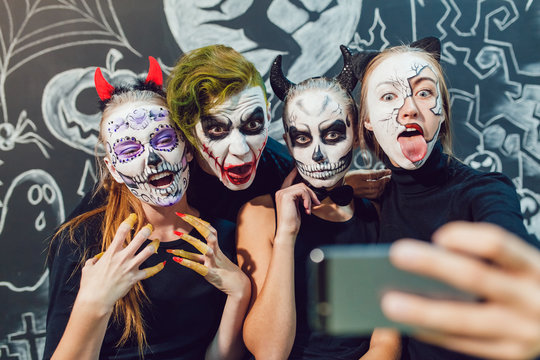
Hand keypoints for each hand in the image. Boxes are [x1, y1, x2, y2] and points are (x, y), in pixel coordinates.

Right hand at [77, 213, 163, 312]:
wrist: (96, 300)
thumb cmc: (90, 284)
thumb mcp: (88, 268)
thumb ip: (94, 261)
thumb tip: (96, 259)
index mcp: (111, 253)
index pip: (121, 232)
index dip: (129, 222)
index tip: (133, 217)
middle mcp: (122, 258)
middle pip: (139, 239)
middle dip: (146, 231)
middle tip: (150, 226)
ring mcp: (130, 267)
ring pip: (147, 253)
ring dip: (154, 246)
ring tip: (157, 241)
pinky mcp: (135, 278)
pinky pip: (149, 271)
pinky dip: (157, 268)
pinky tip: (162, 264)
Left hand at [169, 213, 249, 298]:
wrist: (239, 286)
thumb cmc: (225, 271)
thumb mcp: (214, 260)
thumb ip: (201, 254)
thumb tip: (185, 251)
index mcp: (216, 248)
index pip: (209, 229)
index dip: (199, 221)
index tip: (187, 214)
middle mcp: (215, 252)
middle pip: (208, 233)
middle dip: (195, 223)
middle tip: (182, 215)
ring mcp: (213, 262)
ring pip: (204, 248)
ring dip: (190, 240)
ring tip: (177, 234)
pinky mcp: (211, 274)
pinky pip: (199, 267)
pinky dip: (188, 262)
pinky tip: (176, 259)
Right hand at [275, 169, 319, 239]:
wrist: (288, 230)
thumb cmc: (292, 222)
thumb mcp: (297, 206)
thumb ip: (299, 198)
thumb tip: (308, 192)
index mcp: (282, 194)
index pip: (289, 180)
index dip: (294, 173)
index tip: (299, 168)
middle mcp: (280, 192)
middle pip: (300, 184)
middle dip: (311, 193)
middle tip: (317, 203)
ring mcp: (282, 193)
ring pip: (302, 187)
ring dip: (310, 198)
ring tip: (309, 208)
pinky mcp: (286, 195)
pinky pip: (302, 191)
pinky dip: (307, 199)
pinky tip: (306, 208)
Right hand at [344, 169, 390, 199]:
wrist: (341, 187)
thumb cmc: (350, 178)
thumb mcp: (357, 172)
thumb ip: (368, 172)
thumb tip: (380, 172)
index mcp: (357, 177)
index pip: (372, 174)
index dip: (382, 172)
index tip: (388, 171)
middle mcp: (359, 185)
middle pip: (376, 184)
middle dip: (384, 180)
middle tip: (389, 177)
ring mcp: (361, 192)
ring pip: (376, 191)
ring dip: (383, 186)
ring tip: (385, 182)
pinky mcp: (363, 196)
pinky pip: (374, 196)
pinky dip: (380, 192)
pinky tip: (381, 188)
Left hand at [381, 222, 539, 359]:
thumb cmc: (530, 288)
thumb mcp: (523, 268)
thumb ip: (488, 261)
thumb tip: (430, 258)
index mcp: (534, 267)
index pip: (498, 244)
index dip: (465, 238)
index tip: (438, 237)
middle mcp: (532, 299)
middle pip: (475, 277)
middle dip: (433, 264)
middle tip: (396, 254)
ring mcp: (522, 332)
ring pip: (464, 320)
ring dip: (422, 310)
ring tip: (388, 302)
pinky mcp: (510, 354)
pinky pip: (464, 343)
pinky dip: (433, 332)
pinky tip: (409, 324)